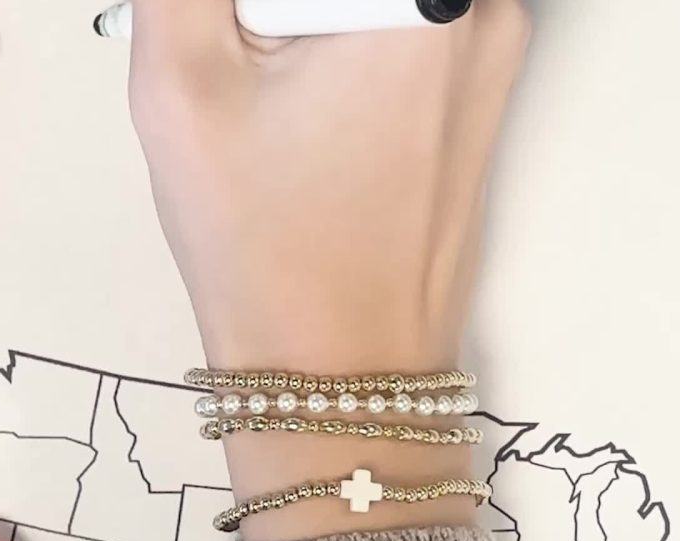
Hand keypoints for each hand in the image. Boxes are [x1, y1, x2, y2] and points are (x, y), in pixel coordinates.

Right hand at [127, 0, 528, 540]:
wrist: (341, 365)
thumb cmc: (270, 249)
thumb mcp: (183, 80)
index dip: (254, 3)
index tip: (235, 28)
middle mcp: (483, 10)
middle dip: (276, 8)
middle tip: (242, 42)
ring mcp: (496, 49)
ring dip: (304, 13)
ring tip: (264, 70)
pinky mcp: (485, 84)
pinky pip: (413, 11)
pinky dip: (346, 22)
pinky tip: (300, 85)